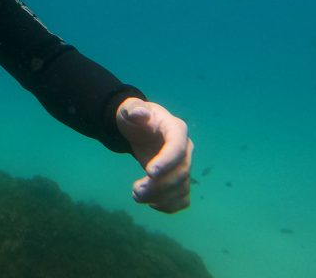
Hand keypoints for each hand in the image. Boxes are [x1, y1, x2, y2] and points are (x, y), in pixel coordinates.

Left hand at [115, 97, 192, 212]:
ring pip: (182, 188)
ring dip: (161, 198)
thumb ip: (134, 109)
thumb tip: (139, 113)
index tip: (149, 173)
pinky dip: (170, 206)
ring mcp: (184, 165)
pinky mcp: (180, 179)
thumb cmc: (135, 117)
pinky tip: (151, 203)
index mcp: (176, 129)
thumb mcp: (130, 109)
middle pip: (180, 172)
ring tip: (136, 195)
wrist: (139, 128)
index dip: (167, 162)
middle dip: (159, 185)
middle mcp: (186, 148)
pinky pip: (183, 198)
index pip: (178, 147)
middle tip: (136, 191)